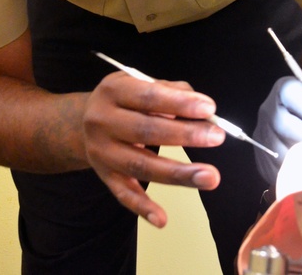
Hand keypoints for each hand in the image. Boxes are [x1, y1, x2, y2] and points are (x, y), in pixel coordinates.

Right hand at [79, 72, 227, 226]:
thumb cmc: (126, 100)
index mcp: (113, 91)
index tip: (209, 109)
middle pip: (145, 130)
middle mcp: (102, 121)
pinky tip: (162, 219)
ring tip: (209, 177)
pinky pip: (124, 194)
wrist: (84, 121)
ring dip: (177, 173)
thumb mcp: (141, 82)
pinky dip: (142, 208)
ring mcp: (101, 152)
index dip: (179, 103)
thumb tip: (203, 112)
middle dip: (184, 135)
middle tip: (217, 137)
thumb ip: (172, 92)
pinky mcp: (105, 176)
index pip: (148, 96)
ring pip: (140, 165)